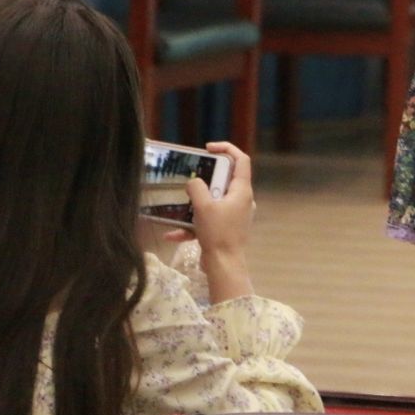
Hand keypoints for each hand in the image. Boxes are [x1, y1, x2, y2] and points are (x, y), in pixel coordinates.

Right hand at [187, 141, 254, 300]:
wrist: (224, 266)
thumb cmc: (218, 233)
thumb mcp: (204, 206)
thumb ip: (197, 188)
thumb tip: (194, 182)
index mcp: (242, 190)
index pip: (241, 160)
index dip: (226, 148)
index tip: (208, 149)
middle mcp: (241, 200)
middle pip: (224, 180)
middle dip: (204, 180)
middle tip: (189, 179)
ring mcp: (234, 215)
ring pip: (212, 202)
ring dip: (194, 205)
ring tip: (178, 208)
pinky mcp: (225, 229)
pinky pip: (207, 221)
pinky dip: (192, 225)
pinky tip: (173, 235)